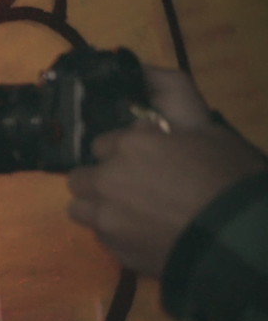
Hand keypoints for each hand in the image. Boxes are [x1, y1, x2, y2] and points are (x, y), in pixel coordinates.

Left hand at [67, 66, 265, 277]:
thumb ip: (171, 92)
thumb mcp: (205, 124)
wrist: (239, 240)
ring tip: (132, 212)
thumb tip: (141, 68)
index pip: (102, 143)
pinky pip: (99, 236)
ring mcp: (105, 219)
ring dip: (98, 206)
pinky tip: (142, 233)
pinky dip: (114, 233)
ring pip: (81, 208)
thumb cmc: (227, 177)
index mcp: (127, 145)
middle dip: (102, 177)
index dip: (124, 149)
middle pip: (81, 176)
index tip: (147, 157)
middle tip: (137, 185)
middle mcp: (106, 180)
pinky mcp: (113, 251)